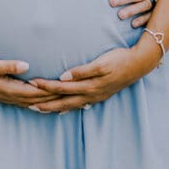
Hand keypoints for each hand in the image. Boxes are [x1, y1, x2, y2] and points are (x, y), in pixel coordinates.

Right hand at [0, 54, 60, 107]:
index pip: (35, 93)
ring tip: (66, 102)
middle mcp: (11, 96)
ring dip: (49, 104)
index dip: (50, 92)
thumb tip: (26, 65)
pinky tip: (48, 104)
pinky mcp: (9, 96)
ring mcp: (10, 98)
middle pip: (38, 100)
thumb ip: (8, 65)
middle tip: (72, 95)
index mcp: (9, 89)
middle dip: (54, 99)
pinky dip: (40, 104)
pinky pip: (28, 103)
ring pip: (34, 104)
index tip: (65, 88)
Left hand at [28, 45, 157, 112]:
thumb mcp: (102, 62)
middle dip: (45, 103)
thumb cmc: (120, 59)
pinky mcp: (100, 95)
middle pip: (63, 101)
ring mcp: (96, 96)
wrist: (140, 64)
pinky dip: (68, 108)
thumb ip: (82, 71)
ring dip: (54, 107)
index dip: (46, 86)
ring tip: (40, 109)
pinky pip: (80, 105)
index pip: (62, 88)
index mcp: (89, 85)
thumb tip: (63, 77)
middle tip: (28, 105)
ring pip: (70, 105)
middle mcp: (91, 94)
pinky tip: (63, 109)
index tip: (31, 83)